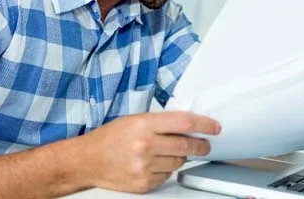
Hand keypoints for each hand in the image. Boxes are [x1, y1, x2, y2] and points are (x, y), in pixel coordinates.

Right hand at [79, 111, 219, 192]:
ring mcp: (145, 167)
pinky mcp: (144, 183)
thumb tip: (189, 125)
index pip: (184, 122)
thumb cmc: (111, 137)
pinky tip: (154, 164)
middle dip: (200, 145)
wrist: (88, 160)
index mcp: (144, 125)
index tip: (215, 127)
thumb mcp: (135, 120)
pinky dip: (166, 169)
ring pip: (178, 162)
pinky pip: (167, 176)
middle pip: (185, 145)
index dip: (204, 124)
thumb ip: (161, 122)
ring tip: (166, 152)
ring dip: (180, 157)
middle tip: (205, 145)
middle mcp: (145, 145)